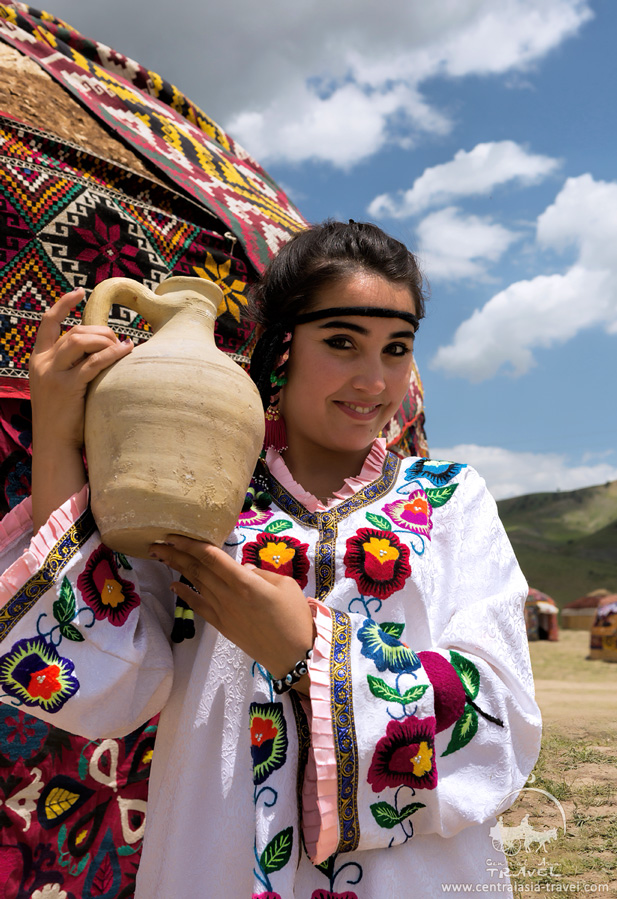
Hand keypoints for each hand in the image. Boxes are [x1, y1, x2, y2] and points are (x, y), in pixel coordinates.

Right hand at [29, 287, 132, 451]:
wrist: (54, 443)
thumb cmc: (64, 416)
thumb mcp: (58, 385)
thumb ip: (71, 365)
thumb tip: (102, 345)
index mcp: (38, 360)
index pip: (47, 322)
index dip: (63, 304)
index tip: (81, 292)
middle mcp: (42, 364)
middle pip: (74, 331)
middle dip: (100, 331)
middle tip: (117, 341)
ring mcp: (53, 375)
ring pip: (81, 341)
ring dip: (106, 340)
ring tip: (122, 347)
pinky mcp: (68, 388)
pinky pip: (94, 363)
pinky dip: (112, 353)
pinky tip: (126, 351)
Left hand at [150, 536, 314, 691]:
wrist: (292, 656)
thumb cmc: (295, 618)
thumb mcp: (286, 585)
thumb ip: (261, 572)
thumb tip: (242, 569)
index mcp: (245, 582)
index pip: (211, 557)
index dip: (190, 544)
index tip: (173, 535)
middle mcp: (228, 595)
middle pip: (197, 569)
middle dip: (176, 554)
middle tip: (157, 542)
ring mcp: (222, 611)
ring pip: (196, 584)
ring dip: (177, 569)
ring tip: (161, 557)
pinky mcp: (222, 625)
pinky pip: (198, 606)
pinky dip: (185, 594)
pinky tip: (174, 585)